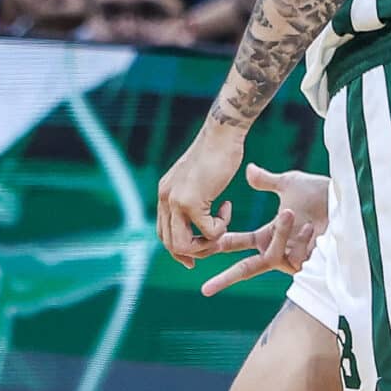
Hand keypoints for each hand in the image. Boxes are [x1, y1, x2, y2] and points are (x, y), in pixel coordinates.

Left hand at [156, 121, 245, 265]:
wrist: (222, 135)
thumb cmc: (216, 153)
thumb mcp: (197, 179)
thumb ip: (191, 196)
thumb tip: (195, 217)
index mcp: (165, 195)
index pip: (163, 234)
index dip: (180, 250)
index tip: (196, 256)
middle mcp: (165, 199)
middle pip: (171, 244)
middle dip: (195, 251)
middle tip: (216, 243)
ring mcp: (176, 201)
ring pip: (185, 244)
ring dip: (209, 242)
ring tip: (222, 225)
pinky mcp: (191, 201)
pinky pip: (209, 231)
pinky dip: (222, 225)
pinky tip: (227, 206)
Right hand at [199, 164, 330, 296]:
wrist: (346, 201)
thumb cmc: (320, 194)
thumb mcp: (290, 184)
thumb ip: (267, 181)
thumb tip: (249, 169)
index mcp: (267, 234)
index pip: (236, 245)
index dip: (217, 250)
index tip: (199, 262)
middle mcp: (277, 250)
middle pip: (248, 267)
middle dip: (227, 277)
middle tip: (206, 288)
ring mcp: (293, 260)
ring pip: (272, 255)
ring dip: (281, 234)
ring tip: (292, 213)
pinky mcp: (309, 266)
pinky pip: (295, 258)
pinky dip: (301, 241)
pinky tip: (312, 229)